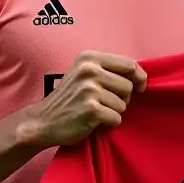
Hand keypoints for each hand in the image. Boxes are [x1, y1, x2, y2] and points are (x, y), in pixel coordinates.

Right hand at [23, 51, 146, 146]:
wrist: (43, 121)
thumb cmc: (70, 99)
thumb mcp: (85, 74)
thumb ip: (108, 70)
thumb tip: (141, 75)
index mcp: (90, 58)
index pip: (130, 64)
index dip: (140, 77)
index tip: (139, 87)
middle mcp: (90, 70)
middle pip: (129, 86)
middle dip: (123, 99)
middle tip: (104, 104)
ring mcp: (89, 89)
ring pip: (124, 104)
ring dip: (113, 112)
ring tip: (96, 112)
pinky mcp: (91, 109)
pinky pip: (116, 118)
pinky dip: (108, 124)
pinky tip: (92, 121)